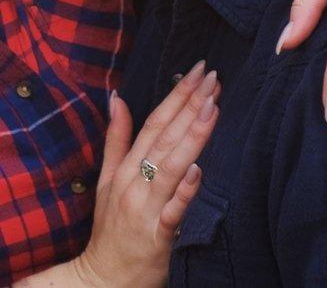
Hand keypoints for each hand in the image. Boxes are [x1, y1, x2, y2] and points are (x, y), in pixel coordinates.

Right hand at [76, 61, 219, 286]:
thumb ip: (116, 139)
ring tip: (211, 107)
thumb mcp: (107, 180)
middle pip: (165, 137)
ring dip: (191, 136)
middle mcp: (135, 182)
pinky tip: (198, 170)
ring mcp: (146, 208)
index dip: (177, 96)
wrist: (103, 278)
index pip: (154, 122)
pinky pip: (172, 211)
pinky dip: (184, 191)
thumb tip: (118, 100)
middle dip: (190, 104)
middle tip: (213, 77)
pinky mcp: (157, 235)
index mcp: (126, 167)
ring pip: (170, 166)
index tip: (198, 71)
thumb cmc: (112, 227)